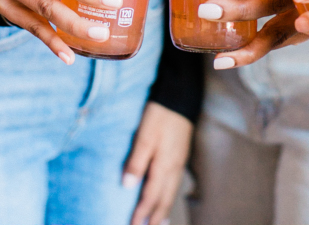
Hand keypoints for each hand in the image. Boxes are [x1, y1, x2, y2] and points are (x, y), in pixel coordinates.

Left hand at [123, 102, 193, 224]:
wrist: (181, 95)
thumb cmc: (160, 113)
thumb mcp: (145, 135)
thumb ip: (137, 160)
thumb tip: (127, 186)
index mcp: (163, 164)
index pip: (151, 195)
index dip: (142, 212)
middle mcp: (173, 166)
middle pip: (164, 199)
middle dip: (155, 217)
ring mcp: (178, 161)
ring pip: (171, 192)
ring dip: (164, 209)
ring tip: (159, 223)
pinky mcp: (180, 155)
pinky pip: (175, 183)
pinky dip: (169, 195)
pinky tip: (166, 197)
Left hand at [200, 0, 305, 69]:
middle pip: (269, 0)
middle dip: (237, 8)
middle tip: (204, 10)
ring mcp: (301, 11)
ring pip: (273, 28)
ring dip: (244, 41)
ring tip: (217, 52)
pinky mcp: (299, 30)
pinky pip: (272, 45)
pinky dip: (247, 55)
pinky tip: (221, 61)